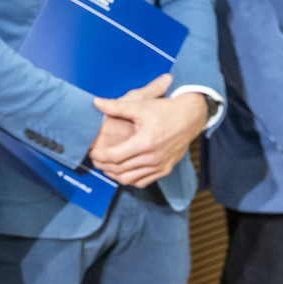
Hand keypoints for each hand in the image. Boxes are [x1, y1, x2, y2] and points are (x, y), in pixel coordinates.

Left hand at [88, 75, 203, 186]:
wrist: (191, 117)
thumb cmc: (165, 110)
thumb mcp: (140, 106)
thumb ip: (116, 107)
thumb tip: (96, 102)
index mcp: (145, 142)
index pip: (114, 156)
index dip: (99, 156)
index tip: (91, 152)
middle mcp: (153, 157)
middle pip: (119, 169)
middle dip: (103, 166)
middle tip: (94, 159)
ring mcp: (160, 166)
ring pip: (130, 179)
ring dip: (114, 175)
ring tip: (104, 166)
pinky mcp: (165, 169)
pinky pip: (143, 181)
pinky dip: (130, 179)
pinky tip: (122, 171)